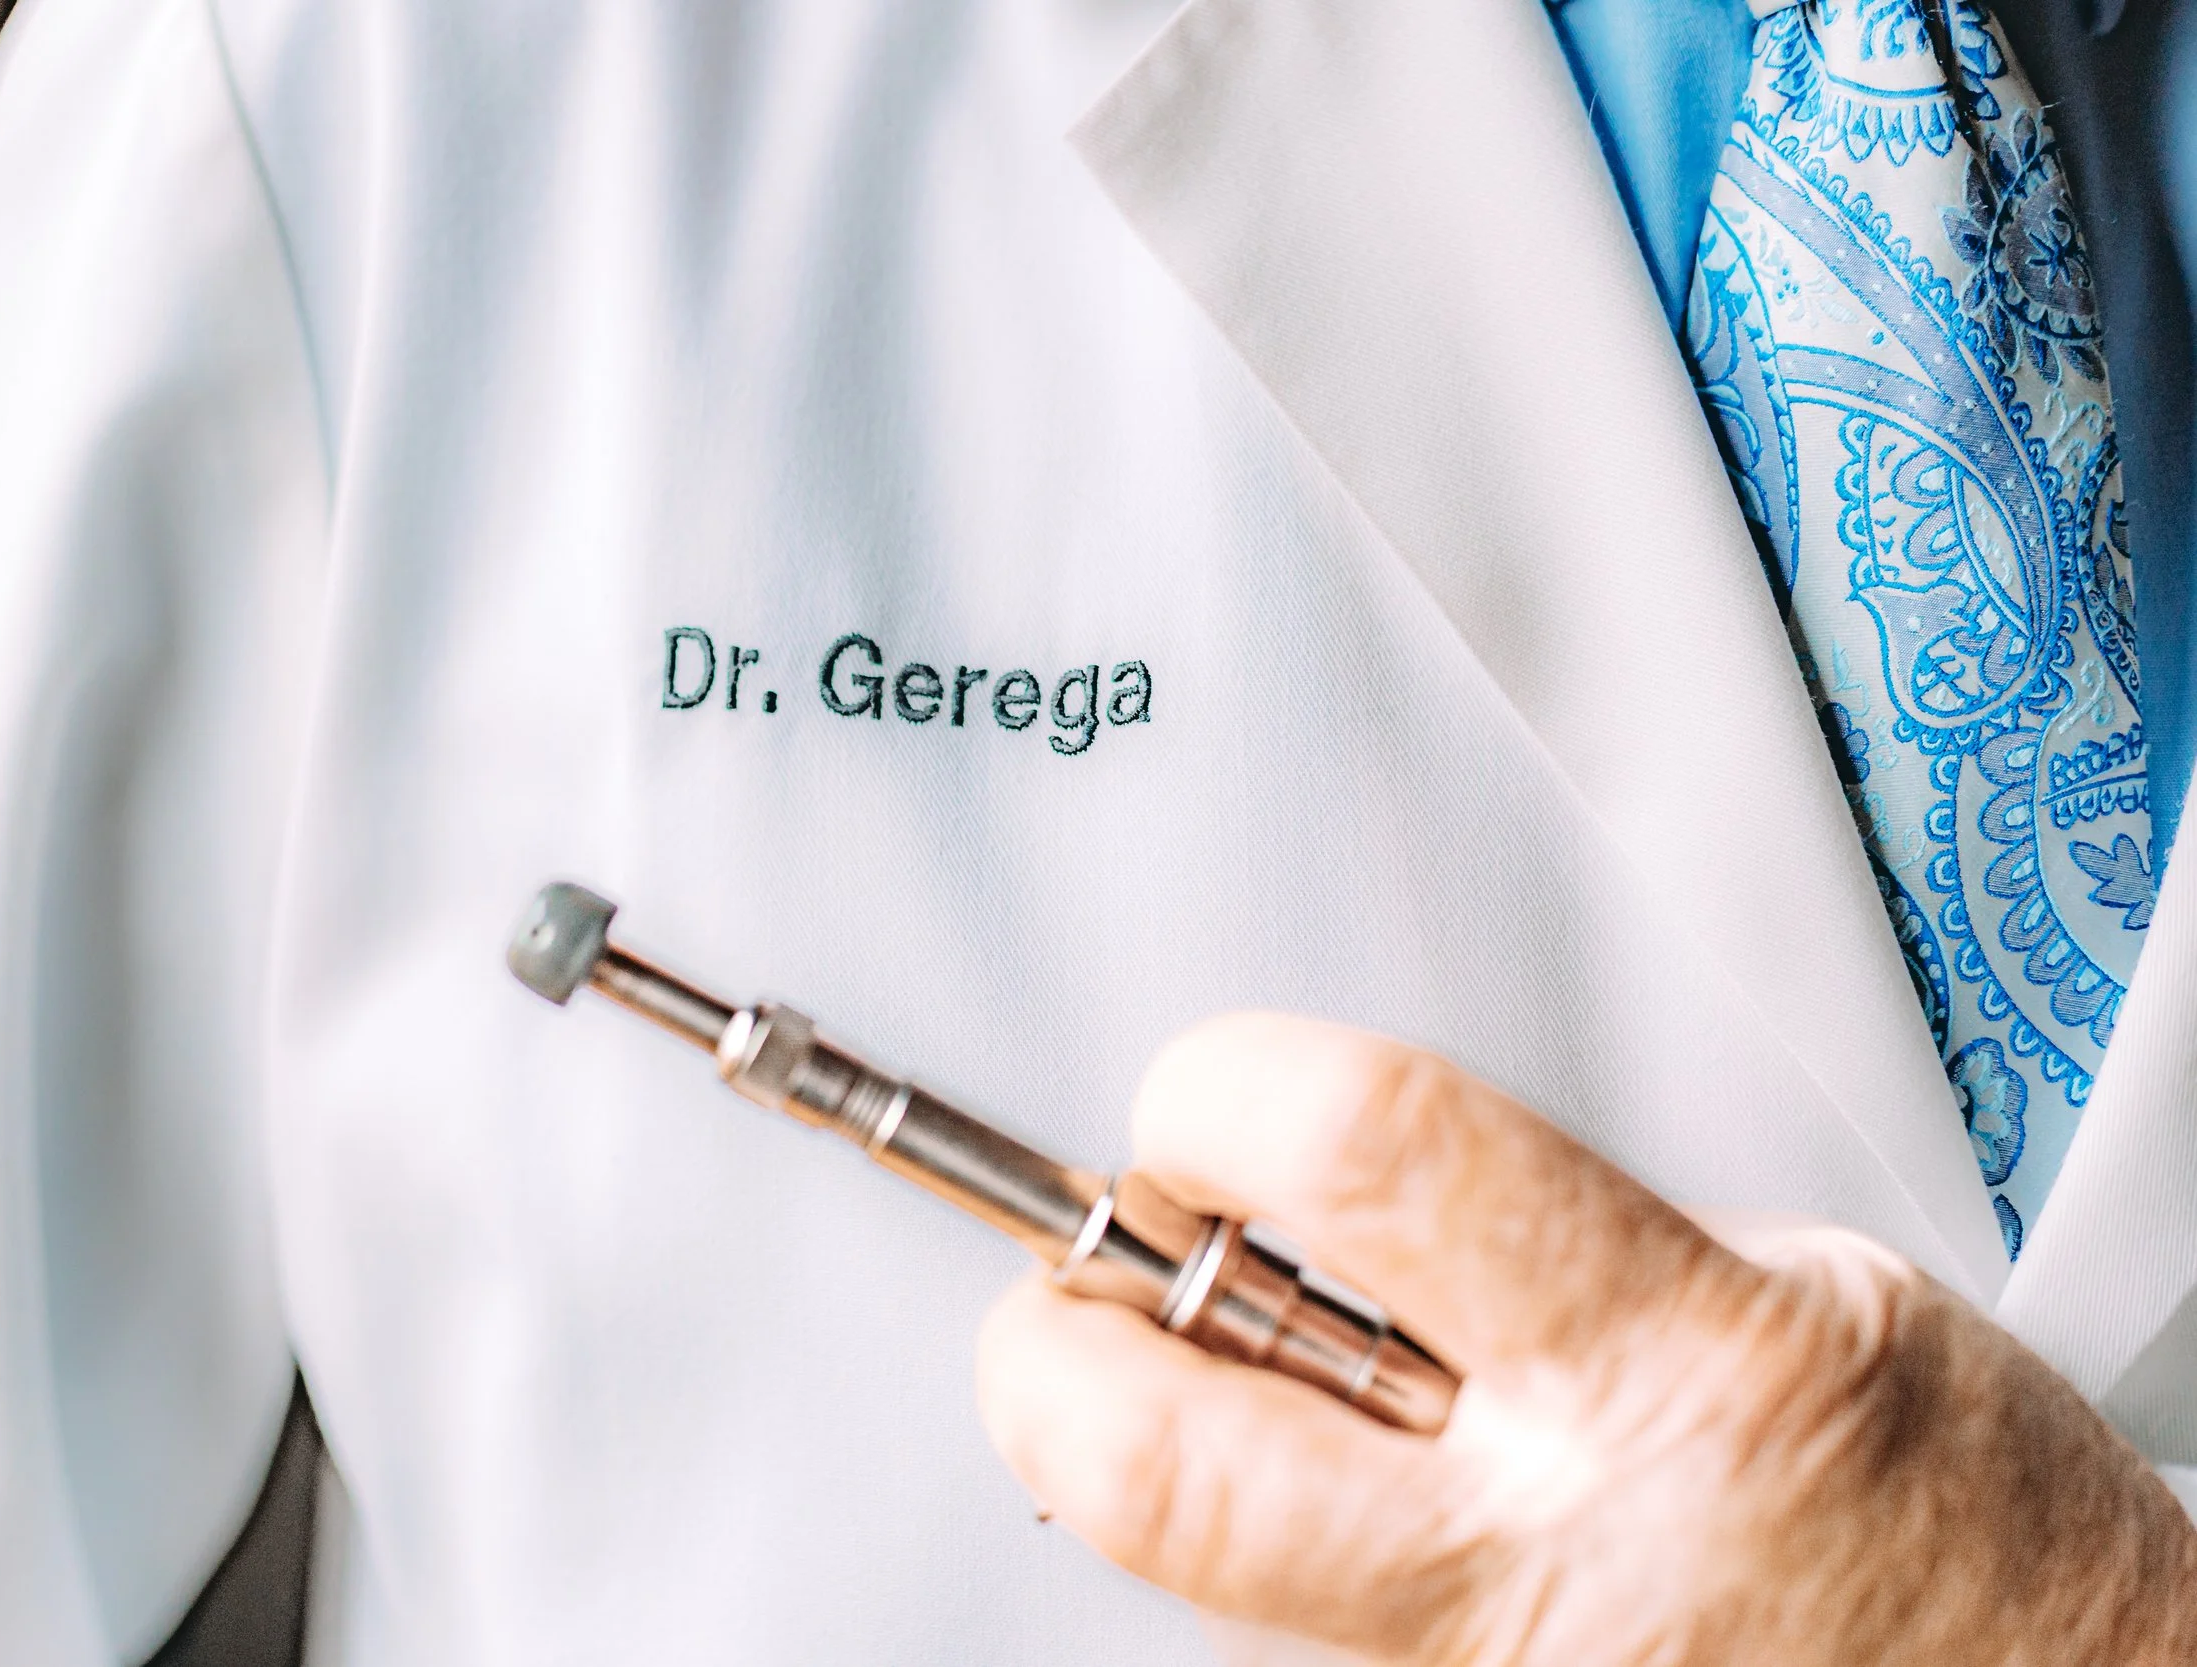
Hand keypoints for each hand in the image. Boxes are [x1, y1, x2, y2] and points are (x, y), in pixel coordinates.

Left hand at [976, 1014, 2196, 1663]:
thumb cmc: (1959, 1510)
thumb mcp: (1795, 1286)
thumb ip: (1546, 1233)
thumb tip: (1310, 1193)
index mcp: (1667, 1360)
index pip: (1360, 1159)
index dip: (1219, 1097)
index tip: (1198, 1105)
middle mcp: (1550, 1556)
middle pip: (1160, 1466)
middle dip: (1049, 1356)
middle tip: (1070, 1293)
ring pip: (1193, 1579)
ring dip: (1160, 1458)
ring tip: (1243, 1400)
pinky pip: (1277, 1651)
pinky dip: (1266, 1566)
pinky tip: (1358, 1522)